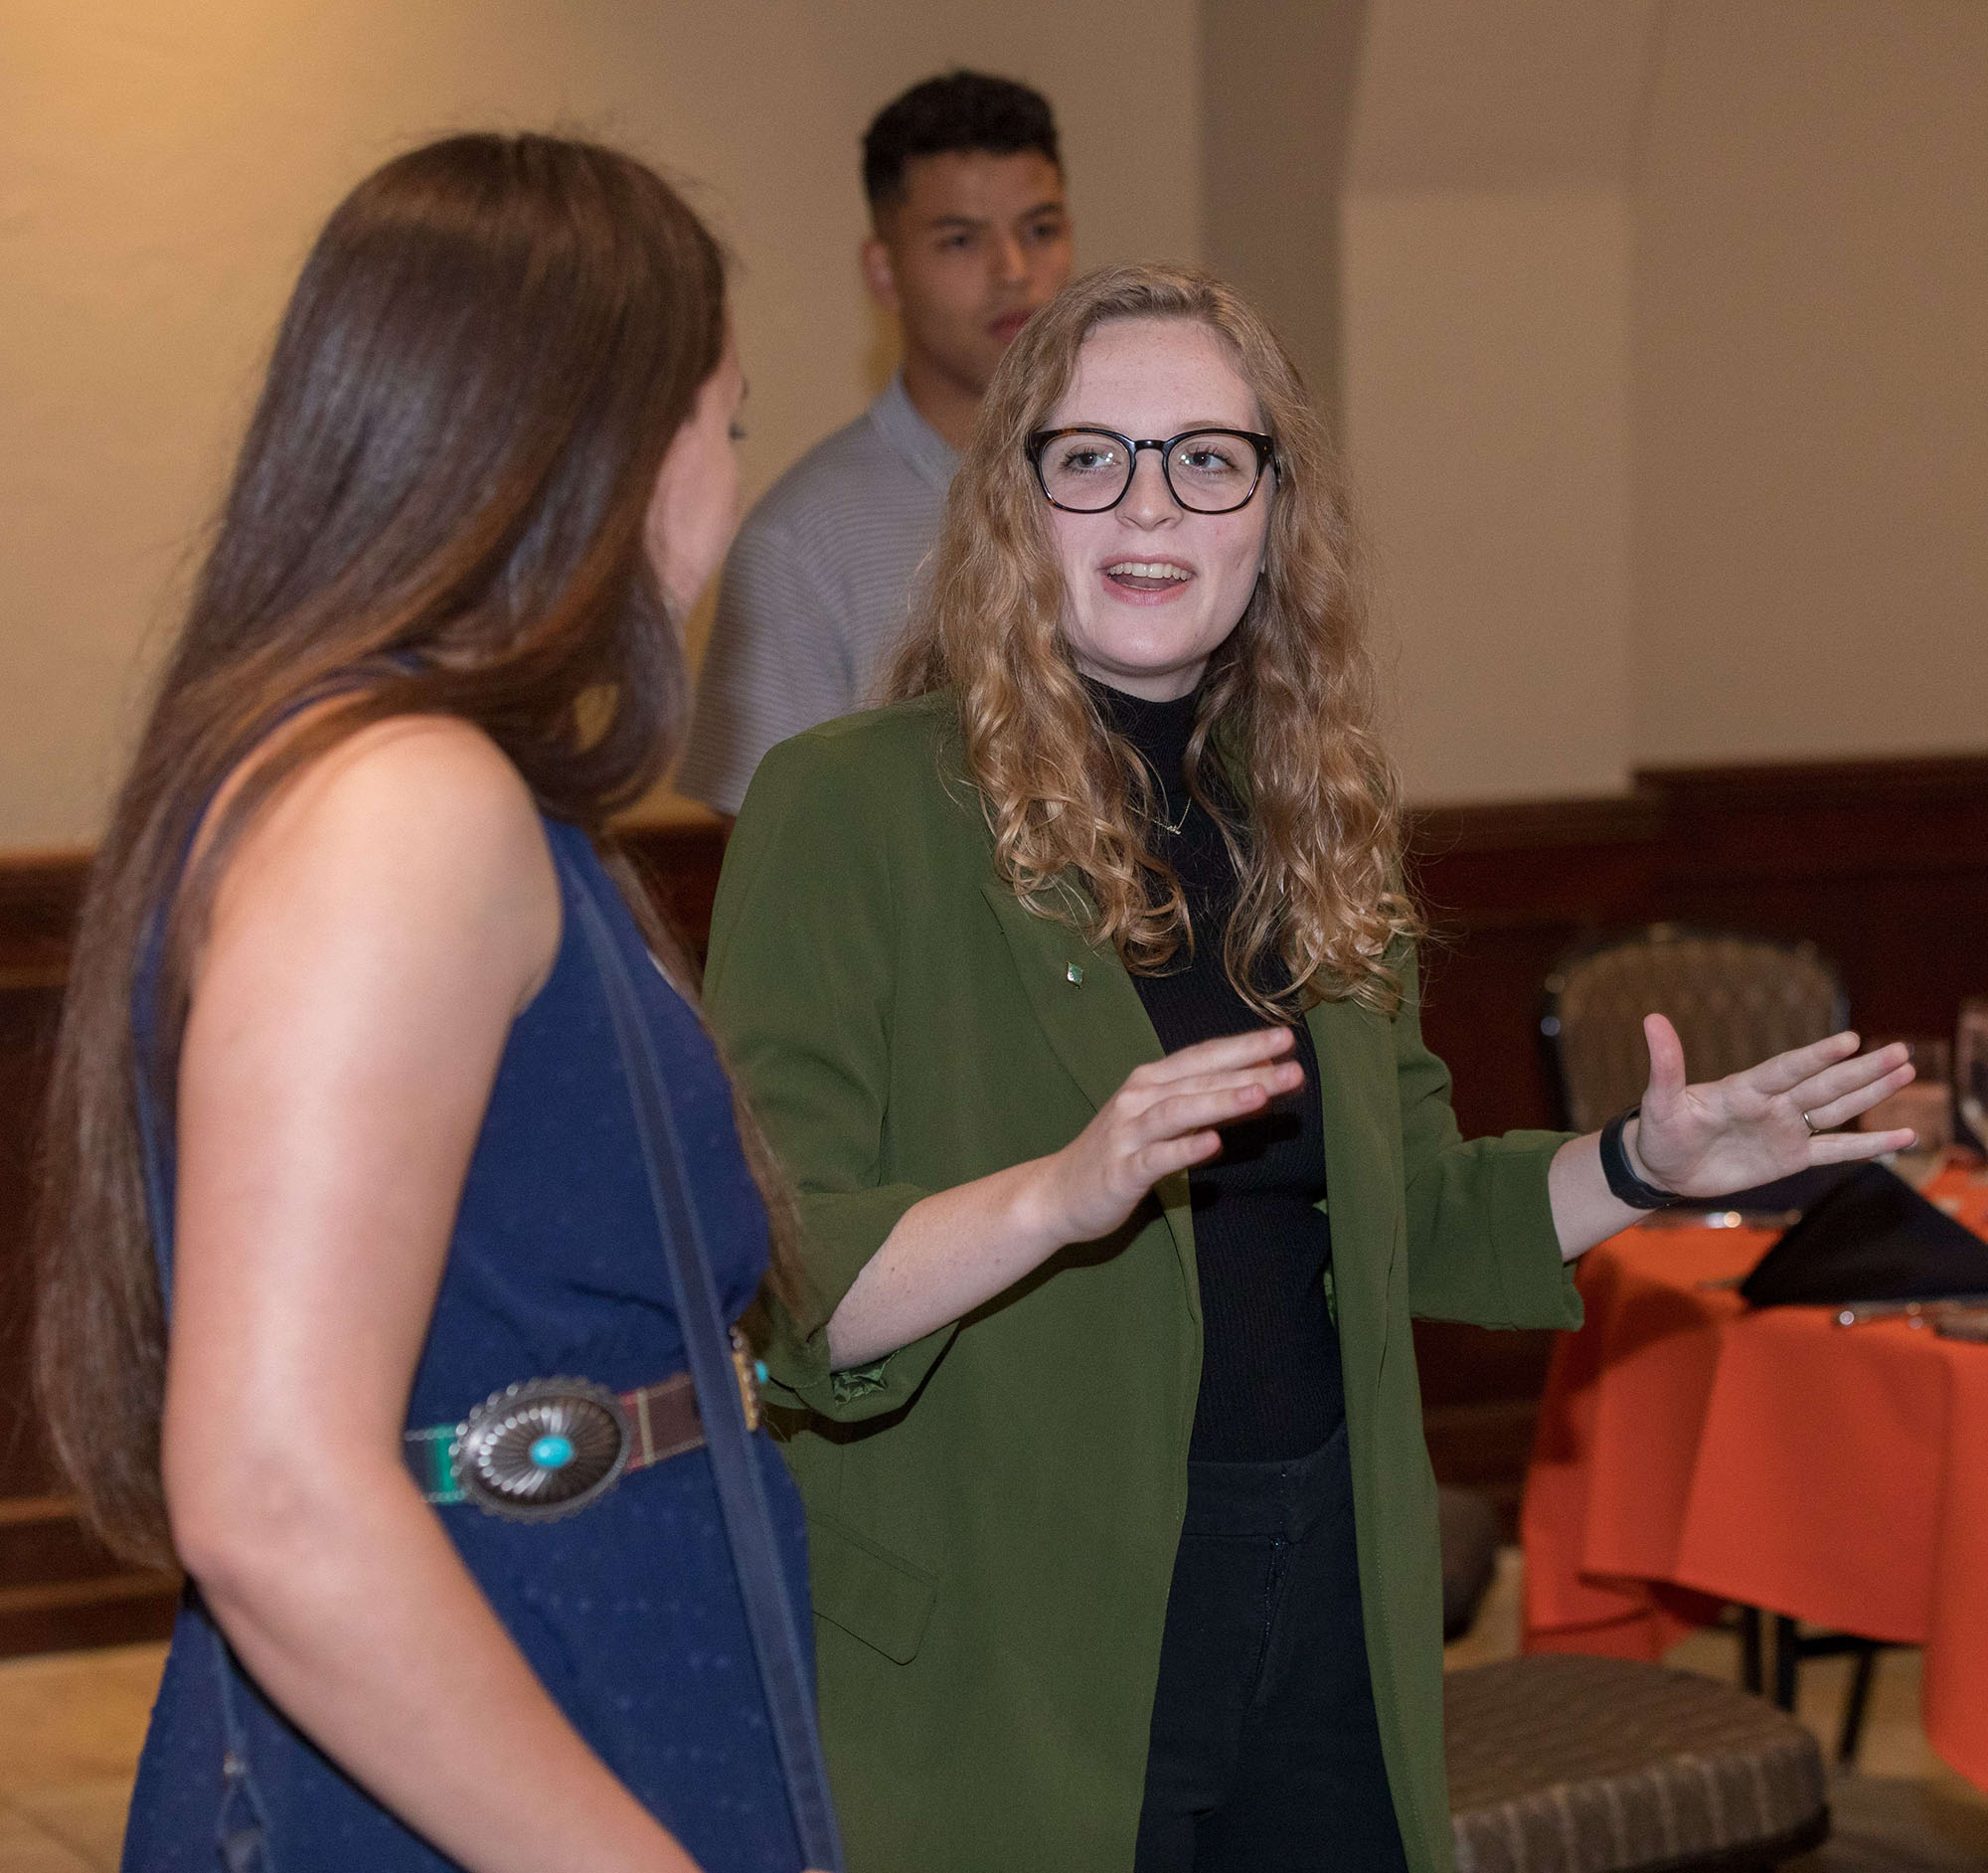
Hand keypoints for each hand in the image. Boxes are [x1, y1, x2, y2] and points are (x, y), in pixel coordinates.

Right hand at [1036, 1028, 1302, 1242]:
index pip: (1203, 1057)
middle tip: (1294, 1066)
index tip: (1287, 1038)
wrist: (1056, 1193)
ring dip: (1221, 1101)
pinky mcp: (1121, 1172)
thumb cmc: (1118, 1152)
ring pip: (1179, 1112)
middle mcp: (1138, 1099)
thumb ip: (1204, 1101)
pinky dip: (1185, 1149)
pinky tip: (1213, 1144)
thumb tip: (1260, 1080)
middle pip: (1199, 1080)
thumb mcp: (1160, 1120)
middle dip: (1249, 1071)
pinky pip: (1157, 1159)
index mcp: (1149, 1082)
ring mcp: (1127, 1135)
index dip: (1244, 1046)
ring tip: (1262, 1094)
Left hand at [1629, 1015, 1916, 1199]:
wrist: (1663, 1166)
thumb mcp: (1659, 1101)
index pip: (1787, 1069)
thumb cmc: (1658, 1131)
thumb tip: (1652, 1018)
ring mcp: (1786, 1129)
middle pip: (1824, 1084)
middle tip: (1902, 1050)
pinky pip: (1837, 1151)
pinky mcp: (1791, 1158)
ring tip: (1907, 1071)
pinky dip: (1869, 1145)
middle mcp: (1773, 1104)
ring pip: (1837, 1109)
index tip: (1849, 1041)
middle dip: (1863, 1070)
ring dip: (1872, 1092)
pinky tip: (1905, 1137)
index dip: (1817, 1056)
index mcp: (1744, 1089)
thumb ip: (1665, 1064)